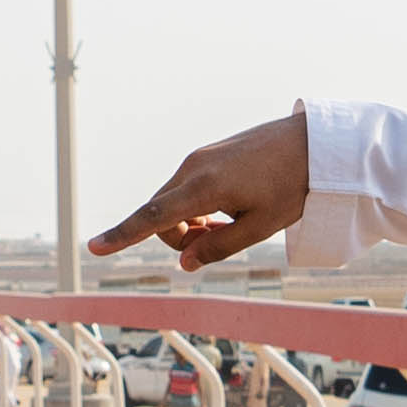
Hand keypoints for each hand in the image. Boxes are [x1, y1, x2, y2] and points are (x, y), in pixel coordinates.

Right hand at [94, 116, 310, 273]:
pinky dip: (196, 208)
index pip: (152, 218)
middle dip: (177, 239)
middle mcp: (193, 168)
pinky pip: (186, 189)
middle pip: (160, 216)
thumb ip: (219, 248)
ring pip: (172, 203)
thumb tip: (186, 263)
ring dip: (188, 225)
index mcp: (204, 187)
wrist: (312, 143)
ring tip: (230, 225)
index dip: (122, 236)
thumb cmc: (292, 186)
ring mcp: (198, 158)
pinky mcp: (207, 155)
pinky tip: (227, 209)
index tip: (93, 248)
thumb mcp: (261, 227)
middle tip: (217, 243)